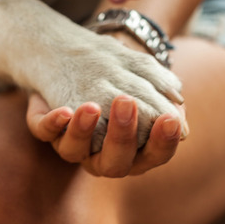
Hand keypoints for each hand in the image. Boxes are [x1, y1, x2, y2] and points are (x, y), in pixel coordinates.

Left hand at [26, 92, 187, 177]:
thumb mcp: (148, 84)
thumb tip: (180, 117)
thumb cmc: (124, 82)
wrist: (81, 60)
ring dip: (84, 131)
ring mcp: (73, 145)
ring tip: (92, 107)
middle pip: (115, 162)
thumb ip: (164, 99)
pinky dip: (53, 124)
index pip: (154, 155)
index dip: (163, 141)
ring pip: (74, 151)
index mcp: (136, 151)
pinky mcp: (46, 128)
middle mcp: (102, 155)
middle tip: (127, 103)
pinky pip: (44, 133)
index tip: (170, 118)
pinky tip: (64, 110)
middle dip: (122, 135)